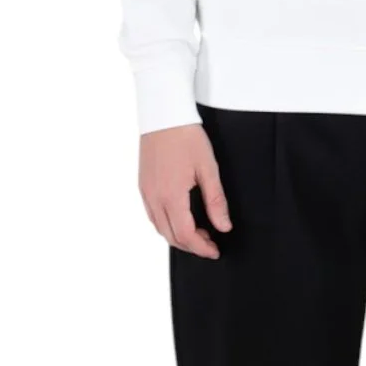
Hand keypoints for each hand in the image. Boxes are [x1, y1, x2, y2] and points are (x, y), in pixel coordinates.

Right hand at [138, 123, 232, 258]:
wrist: (164, 114)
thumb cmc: (186, 137)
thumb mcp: (208, 168)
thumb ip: (216, 200)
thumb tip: (224, 226)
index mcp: (171, 196)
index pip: (186, 235)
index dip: (202, 247)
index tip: (215, 251)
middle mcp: (154, 198)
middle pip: (171, 236)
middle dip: (191, 245)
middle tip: (210, 243)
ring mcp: (145, 192)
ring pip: (159, 227)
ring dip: (178, 236)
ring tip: (198, 232)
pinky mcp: (142, 185)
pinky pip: (152, 214)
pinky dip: (166, 223)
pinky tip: (179, 217)